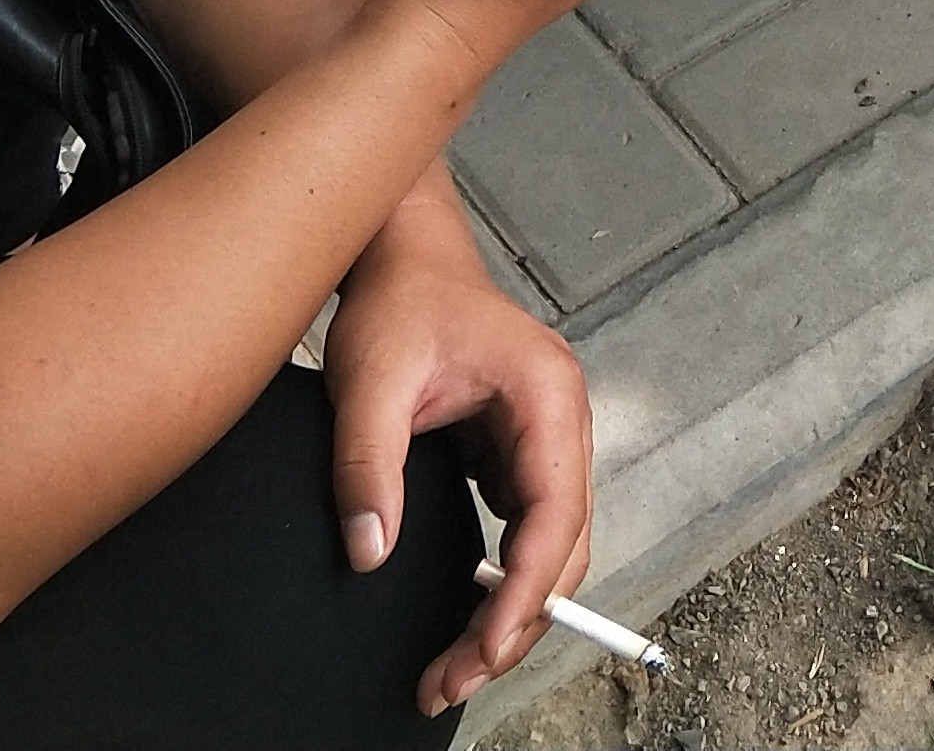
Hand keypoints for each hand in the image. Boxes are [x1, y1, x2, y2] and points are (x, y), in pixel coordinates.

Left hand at [324, 224, 597, 715]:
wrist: (403, 254)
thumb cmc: (399, 302)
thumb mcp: (369, 384)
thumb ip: (368, 468)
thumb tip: (369, 555)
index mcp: (547, 395)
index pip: (554, 516)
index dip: (524, 593)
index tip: (481, 650)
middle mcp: (562, 419)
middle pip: (565, 545)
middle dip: (518, 621)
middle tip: (454, 680)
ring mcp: (547, 435)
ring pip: (553, 544)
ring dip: (514, 608)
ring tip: (456, 666)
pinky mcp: (521, 449)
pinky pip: (528, 528)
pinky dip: (506, 579)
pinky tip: (469, 615)